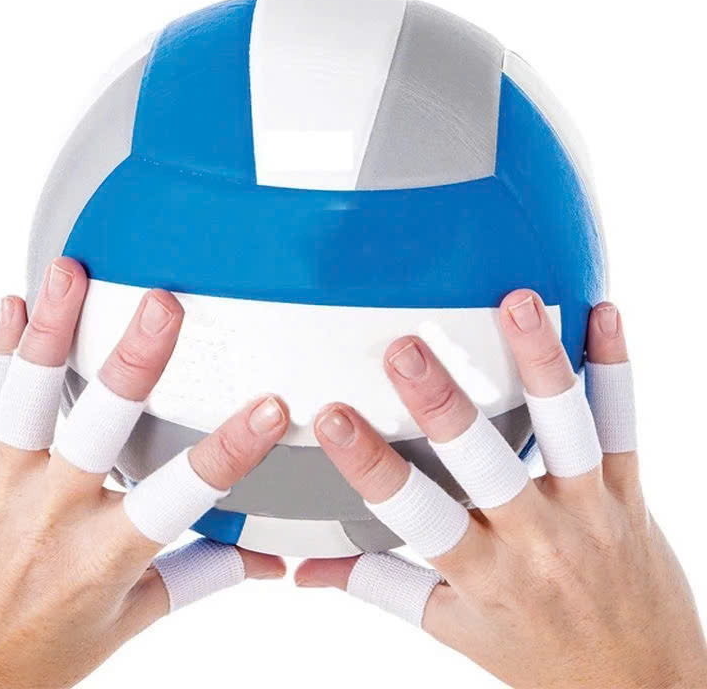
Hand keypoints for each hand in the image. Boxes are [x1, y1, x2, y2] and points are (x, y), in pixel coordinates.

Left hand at [0, 258, 287, 688]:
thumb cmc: (36, 656)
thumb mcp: (128, 619)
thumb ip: (199, 576)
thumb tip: (263, 560)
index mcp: (102, 556)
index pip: (179, 496)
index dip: (229, 450)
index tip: (270, 409)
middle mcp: (52, 514)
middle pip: (98, 427)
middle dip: (136, 362)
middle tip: (163, 306)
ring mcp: (8, 485)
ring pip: (28, 398)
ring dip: (51, 330)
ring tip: (70, 274)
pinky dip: (0, 349)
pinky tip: (13, 302)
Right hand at [296, 292, 706, 687]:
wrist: (644, 688)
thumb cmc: (540, 658)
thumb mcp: (455, 628)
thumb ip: (381, 585)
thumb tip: (310, 570)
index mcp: (485, 573)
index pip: (417, 515)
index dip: (370, 466)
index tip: (331, 418)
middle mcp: (537, 537)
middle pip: (485, 464)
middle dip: (441, 406)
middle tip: (405, 350)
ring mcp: (589, 508)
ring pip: (564, 428)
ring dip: (538, 363)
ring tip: (513, 303)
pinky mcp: (628, 490)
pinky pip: (623, 423)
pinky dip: (614, 366)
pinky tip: (603, 312)